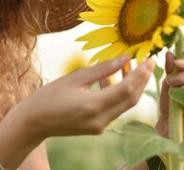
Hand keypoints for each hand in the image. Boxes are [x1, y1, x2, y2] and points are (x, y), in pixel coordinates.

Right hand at [19, 55, 154, 141]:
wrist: (34, 122)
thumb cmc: (49, 96)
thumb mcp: (75, 78)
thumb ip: (102, 69)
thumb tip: (125, 58)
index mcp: (94, 105)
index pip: (128, 89)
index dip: (141, 73)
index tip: (150, 58)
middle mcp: (101, 119)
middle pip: (132, 99)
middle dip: (143, 80)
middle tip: (149, 61)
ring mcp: (100, 126)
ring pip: (125, 105)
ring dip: (132, 86)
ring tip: (131, 65)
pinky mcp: (97, 127)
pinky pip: (115, 109)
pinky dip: (119, 94)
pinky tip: (112, 79)